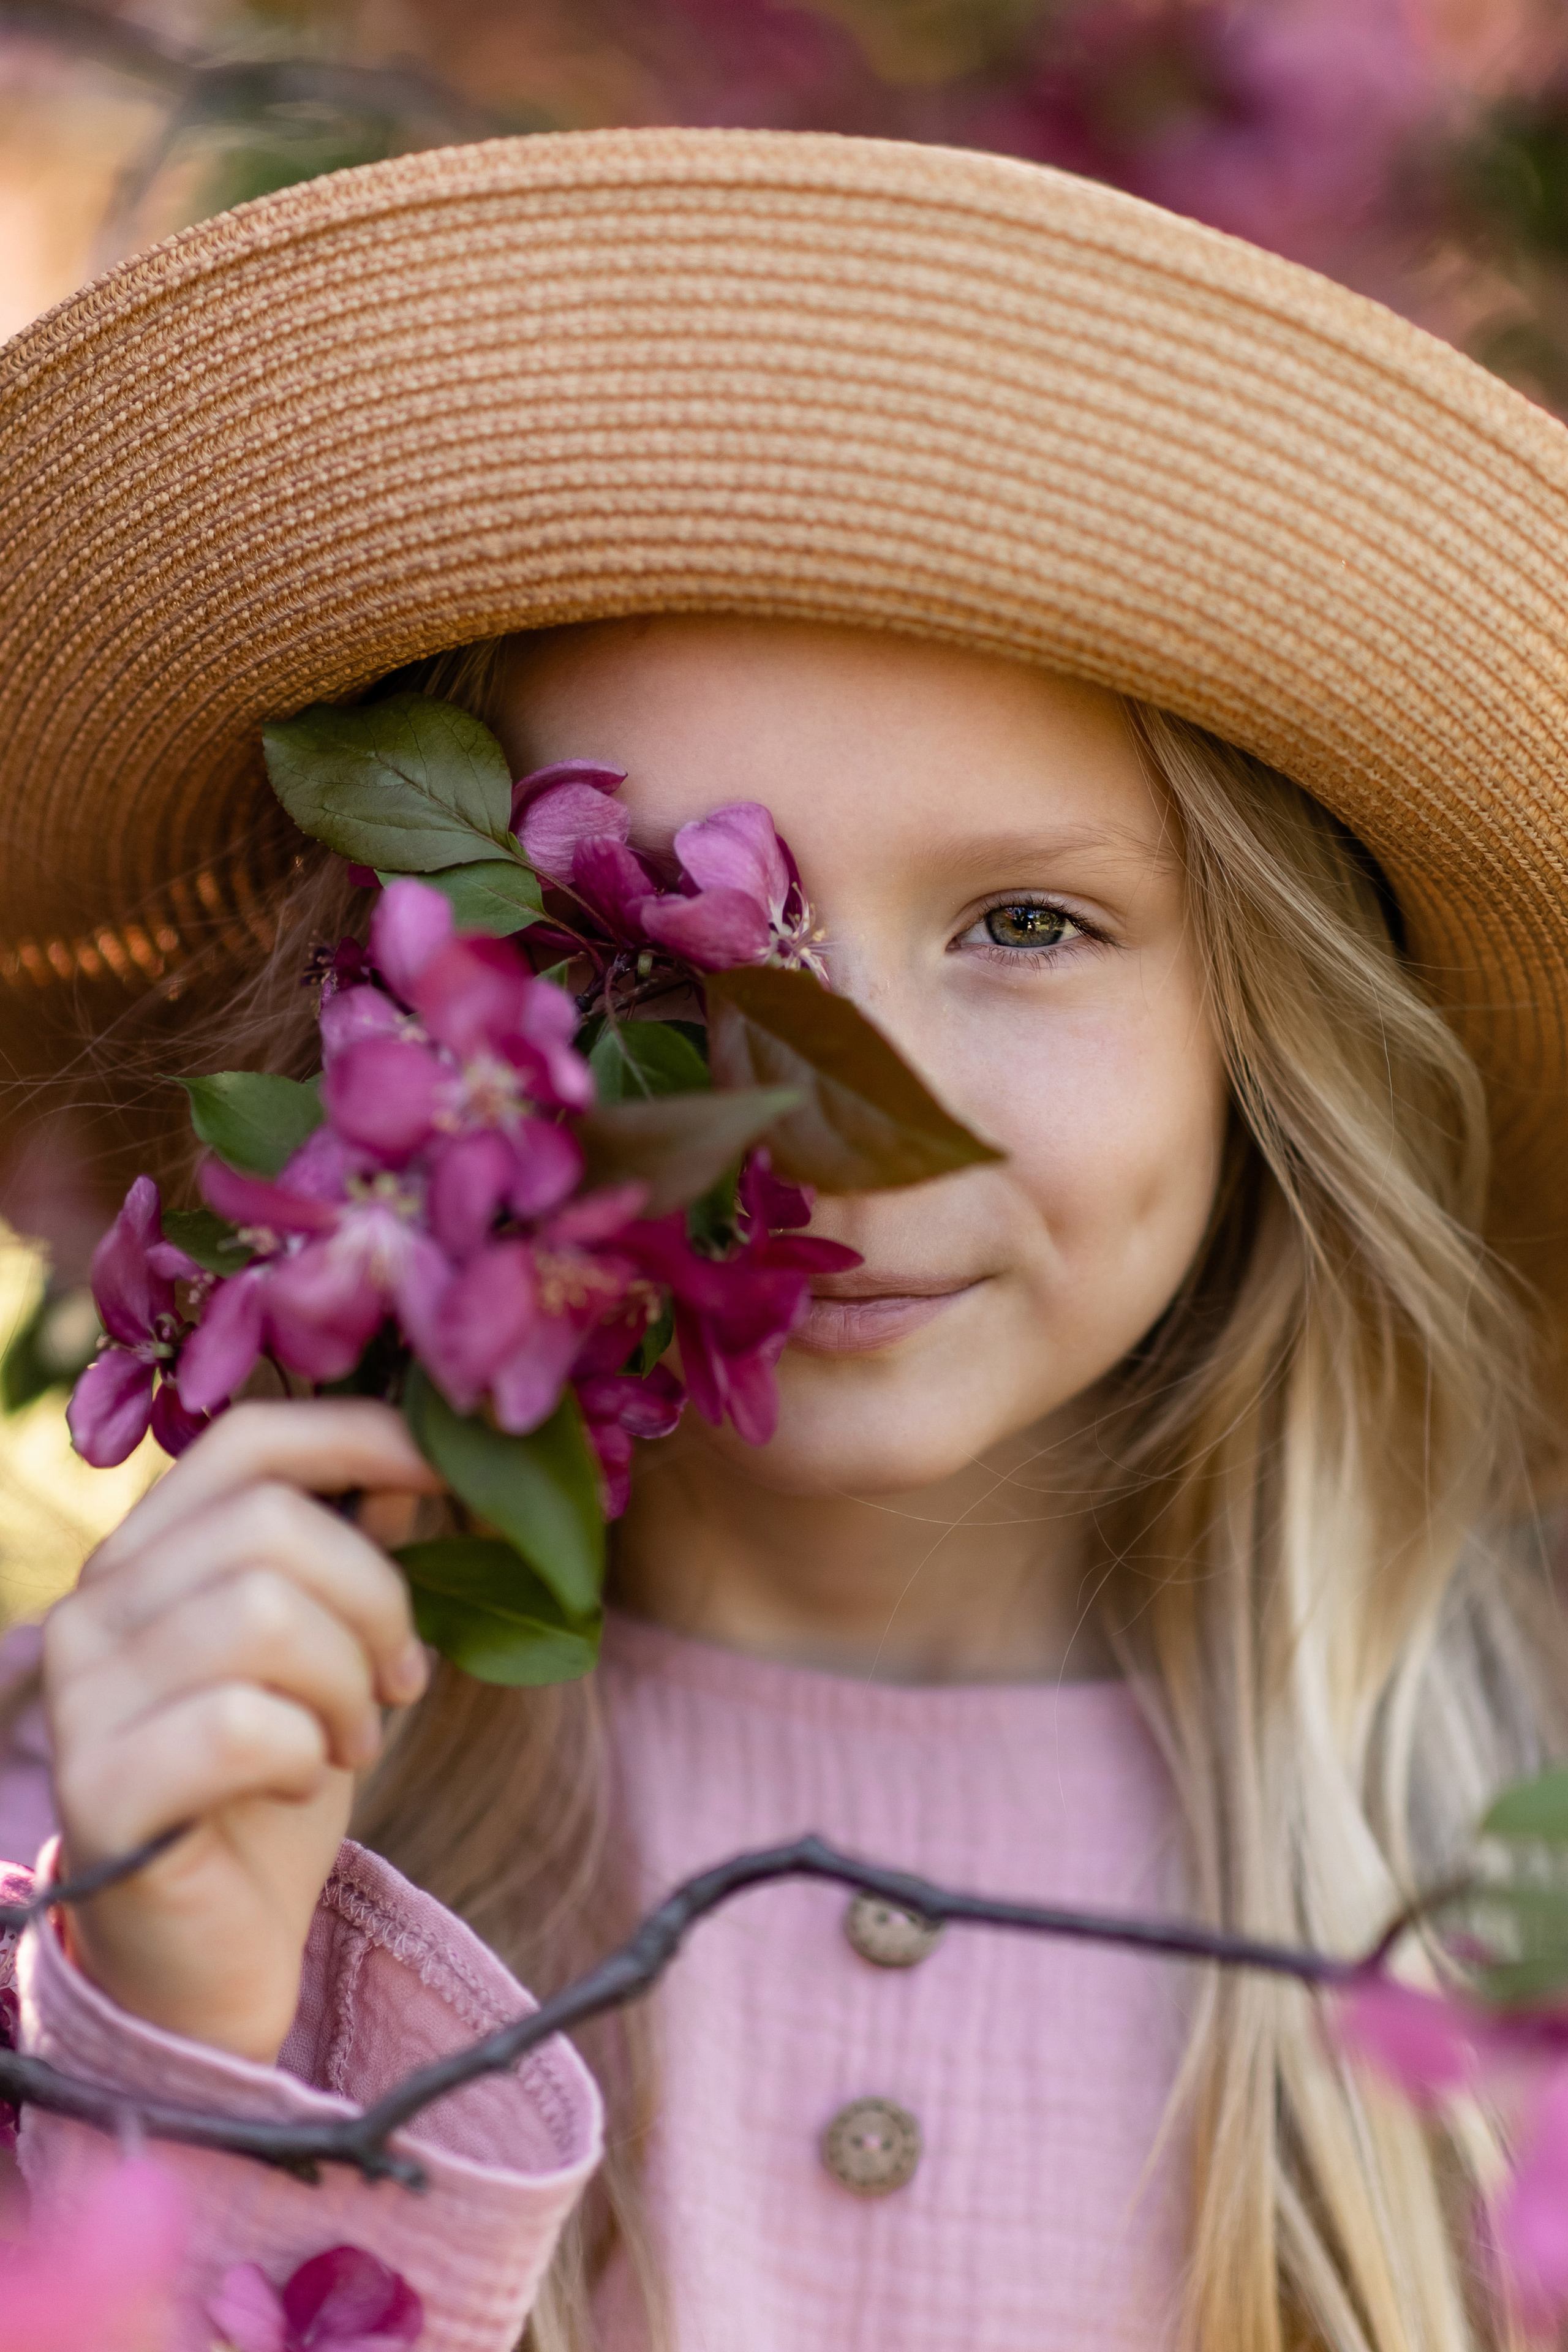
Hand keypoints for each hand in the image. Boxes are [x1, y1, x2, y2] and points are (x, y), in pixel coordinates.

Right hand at [42, 1400, 440, 2062]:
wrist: (210, 1954)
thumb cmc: (273, 1787)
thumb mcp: (333, 1651)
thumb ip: (355, 1550)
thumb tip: (411, 1459)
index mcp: (149, 1553)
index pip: (248, 1441)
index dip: (359, 1437)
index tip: (448, 1472)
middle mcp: (94, 1605)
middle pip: (269, 1524)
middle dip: (375, 1598)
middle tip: (400, 1679)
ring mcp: (82, 1694)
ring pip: (259, 1613)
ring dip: (346, 1684)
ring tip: (350, 1740)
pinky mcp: (96, 1786)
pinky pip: (240, 1723)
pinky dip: (304, 1753)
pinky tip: (303, 1784)